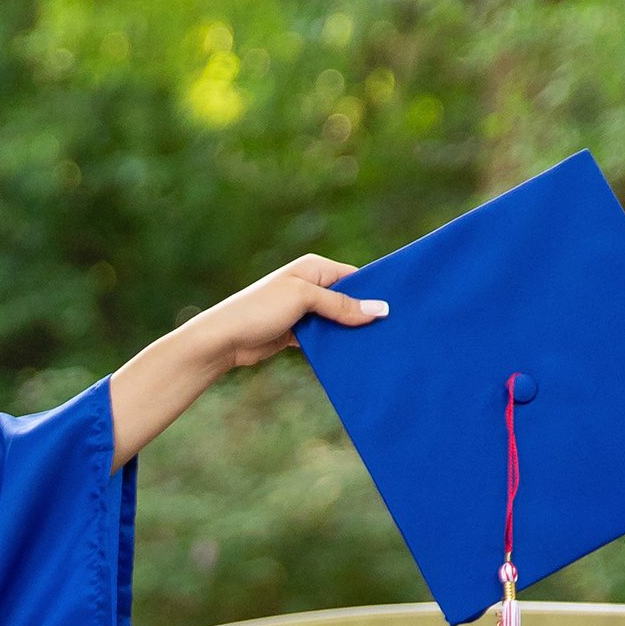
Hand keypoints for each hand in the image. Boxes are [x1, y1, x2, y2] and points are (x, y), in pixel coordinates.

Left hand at [109, 252, 388, 467]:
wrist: (222, 340)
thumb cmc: (258, 310)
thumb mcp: (303, 301)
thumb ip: (341, 306)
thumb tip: (380, 310)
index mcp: (314, 268)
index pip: (356, 278)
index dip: (376, 293)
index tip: (401, 310)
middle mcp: (311, 286)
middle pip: (349, 301)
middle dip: (367, 316)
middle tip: (395, 333)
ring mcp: (304, 311)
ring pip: (338, 322)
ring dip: (352, 334)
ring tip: (380, 348)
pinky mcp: (298, 333)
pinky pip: (325, 338)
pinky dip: (336, 347)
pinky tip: (354, 358)